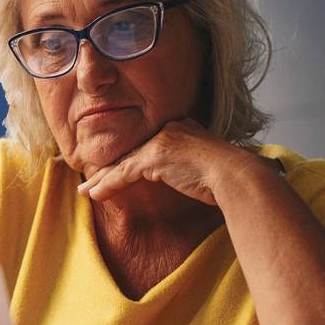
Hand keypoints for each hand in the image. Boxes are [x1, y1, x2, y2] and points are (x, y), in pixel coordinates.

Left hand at [77, 118, 274, 203]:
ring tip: (85, 192)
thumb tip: (187, 179)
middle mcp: (170, 129)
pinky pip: (124, 172)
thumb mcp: (207, 168)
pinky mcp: (156, 156)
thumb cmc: (232, 178)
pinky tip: (95, 195)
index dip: (128, 162)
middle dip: (109, 170)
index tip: (114, 173)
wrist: (239, 177)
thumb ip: (190, 168)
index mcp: (181, 129)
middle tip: (90, 182)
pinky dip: (108, 185)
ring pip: (124, 163)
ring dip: (102, 180)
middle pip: (132, 153)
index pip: (147, 147)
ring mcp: (162, 141)